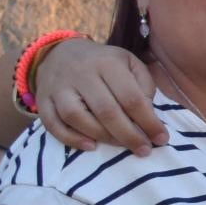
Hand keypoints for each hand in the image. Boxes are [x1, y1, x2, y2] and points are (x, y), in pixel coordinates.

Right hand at [35, 40, 167, 154]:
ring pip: (76, 117)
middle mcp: (81, 74)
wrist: (61, 53)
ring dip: (102, 137)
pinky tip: (91, 146)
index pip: (131, 97)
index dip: (148, 121)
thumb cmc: (104, 64)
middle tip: (144, 150)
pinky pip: (53, 123)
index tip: (162, 139)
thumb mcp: (129, 63)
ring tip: (120, 146)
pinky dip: (71, 138)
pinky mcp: (43, 100)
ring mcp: (58, 87)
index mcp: (108, 63)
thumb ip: (144, 85)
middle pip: (105, 110)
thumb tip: (149, 114)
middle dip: (128, 135)